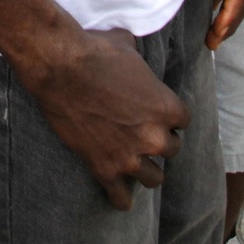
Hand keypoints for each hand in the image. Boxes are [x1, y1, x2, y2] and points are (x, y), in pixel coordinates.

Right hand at [16, 28, 186, 209]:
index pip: (183, 121)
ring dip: (146, 170)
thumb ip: (138, 56)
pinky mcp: (104, 168)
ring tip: (136, 163)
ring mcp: (130, 156)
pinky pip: (122, 198)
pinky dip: (122, 198)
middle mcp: (154, 136)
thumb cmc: (94, 51)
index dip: (169, 116)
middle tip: (141, 133)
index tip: (156, 113)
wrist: (60, 68)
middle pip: (171, 150)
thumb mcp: (127, 45)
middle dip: (158, 141)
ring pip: (154, 178)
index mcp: (166, 106)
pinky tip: (120, 195)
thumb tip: (132, 44)